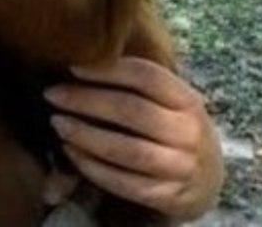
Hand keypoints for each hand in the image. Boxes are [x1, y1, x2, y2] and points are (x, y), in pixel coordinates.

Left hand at [44, 58, 223, 220]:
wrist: (208, 181)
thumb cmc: (174, 130)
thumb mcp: (171, 104)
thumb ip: (138, 87)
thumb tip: (82, 64)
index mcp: (188, 100)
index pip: (146, 76)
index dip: (107, 69)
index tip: (73, 67)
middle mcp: (189, 132)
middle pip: (131, 110)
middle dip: (86, 100)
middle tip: (53, 94)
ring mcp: (180, 166)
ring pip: (126, 150)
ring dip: (86, 135)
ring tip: (57, 123)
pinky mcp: (167, 196)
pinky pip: (123, 182)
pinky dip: (92, 167)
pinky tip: (71, 152)